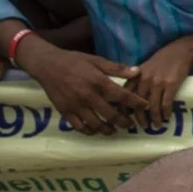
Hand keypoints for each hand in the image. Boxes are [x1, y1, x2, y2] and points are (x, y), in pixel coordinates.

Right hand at [18, 42, 143, 134]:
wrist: (47, 65)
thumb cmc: (74, 61)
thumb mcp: (97, 60)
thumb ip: (117, 68)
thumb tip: (137, 72)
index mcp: (98, 82)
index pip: (122, 96)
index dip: (136, 102)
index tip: (145, 106)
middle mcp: (88, 96)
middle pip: (111, 115)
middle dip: (124, 122)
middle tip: (130, 124)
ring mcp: (76, 106)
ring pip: (96, 124)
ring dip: (108, 130)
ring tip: (115, 130)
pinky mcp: (65, 112)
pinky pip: (80, 127)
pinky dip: (90, 131)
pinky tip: (96, 130)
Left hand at [125, 38, 192, 126]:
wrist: (181, 50)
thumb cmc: (163, 58)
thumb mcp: (145, 67)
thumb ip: (137, 79)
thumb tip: (132, 96)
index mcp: (136, 75)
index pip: (125, 95)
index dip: (125, 109)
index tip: (127, 118)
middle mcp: (145, 80)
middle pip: (138, 104)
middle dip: (140, 118)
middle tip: (143, 126)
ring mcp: (158, 82)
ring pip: (153, 106)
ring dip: (154, 119)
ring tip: (156, 126)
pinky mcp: (171, 85)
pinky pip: (166, 103)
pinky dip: (165, 113)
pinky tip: (166, 117)